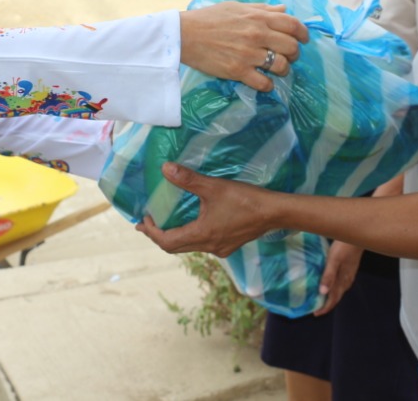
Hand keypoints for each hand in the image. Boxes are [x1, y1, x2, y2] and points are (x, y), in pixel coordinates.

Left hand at [136, 162, 274, 257]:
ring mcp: (220, 248)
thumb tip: (164, 169)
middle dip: (159, 236)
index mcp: (202, 235)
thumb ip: (188, 179)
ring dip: (175, 235)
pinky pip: (203, 244)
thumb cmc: (245, 199)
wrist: (275, 212)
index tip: (143, 220)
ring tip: (166, 222)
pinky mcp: (229, 245)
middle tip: (146, 224)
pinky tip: (194, 223)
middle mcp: (209, 246)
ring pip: (190, 246)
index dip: (152, 232)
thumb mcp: (214, 187)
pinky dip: (191, 235)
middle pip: (176, 248)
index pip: (167, 241)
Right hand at [179, 2, 307, 91]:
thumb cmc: (209, 18)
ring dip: (283, 69)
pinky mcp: (238, 71)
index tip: (303, 39)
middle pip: (291, 47)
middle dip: (294, 53)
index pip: (292, 24)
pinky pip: (264, 83)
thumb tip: (284, 8)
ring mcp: (248, 54)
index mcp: (258, 17)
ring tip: (276, 69)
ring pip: (281, 66)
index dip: (303, 33)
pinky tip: (264, 81)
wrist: (184, 34)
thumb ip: (262, 9)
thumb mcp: (237, 7)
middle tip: (289, 56)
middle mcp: (257, 34)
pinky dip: (268, 84)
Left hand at [313, 240, 362, 315]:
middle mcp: (347, 280)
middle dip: (327, 304)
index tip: (315, 313)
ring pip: (339, 290)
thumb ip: (328, 275)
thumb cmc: (344, 246)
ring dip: (331, 296)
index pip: (334, 299)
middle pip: (337, 296)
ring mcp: (349, 274)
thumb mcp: (334, 260)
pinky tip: (330, 282)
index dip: (325, 307)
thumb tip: (323, 293)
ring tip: (320, 297)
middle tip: (316, 307)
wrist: (358, 236)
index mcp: (343, 280)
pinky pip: (341, 283)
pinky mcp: (350, 268)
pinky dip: (334, 287)